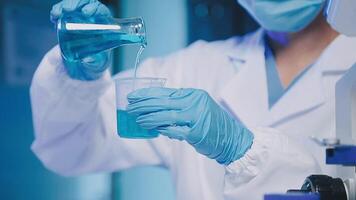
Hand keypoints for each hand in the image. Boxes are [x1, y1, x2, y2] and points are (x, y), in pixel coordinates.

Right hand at [51, 0, 111, 80]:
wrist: (83, 64)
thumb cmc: (96, 61)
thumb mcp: (98, 62)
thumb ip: (94, 60)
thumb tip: (89, 57)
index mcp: (104, 24)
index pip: (101, 11)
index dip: (94, 8)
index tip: (87, 13)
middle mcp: (93, 18)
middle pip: (86, 4)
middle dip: (76, 4)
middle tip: (68, 10)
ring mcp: (80, 17)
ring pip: (74, 5)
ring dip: (64, 6)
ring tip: (58, 14)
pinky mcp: (69, 20)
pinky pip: (63, 10)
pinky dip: (57, 11)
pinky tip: (54, 16)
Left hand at [127, 88, 253, 164]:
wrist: (232, 138)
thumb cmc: (212, 123)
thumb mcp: (197, 107)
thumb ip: (179, 105)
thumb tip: (155, 107)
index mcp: (194, 94)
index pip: (165, 92)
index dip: (147, 94)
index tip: (133, 96)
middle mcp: (195, 102)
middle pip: (163, 102)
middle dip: (143, 105)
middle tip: (129, 107)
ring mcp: (196, 117)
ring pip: (166, 116)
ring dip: (148, 118)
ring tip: (136, 118)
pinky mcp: (196, 132)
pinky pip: (174, 131)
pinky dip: (162, 130)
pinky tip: (151, 129)